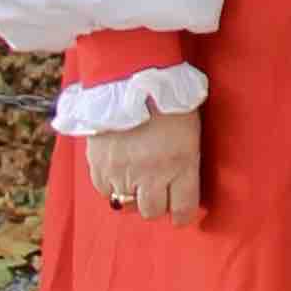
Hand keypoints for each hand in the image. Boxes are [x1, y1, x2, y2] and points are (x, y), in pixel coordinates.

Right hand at [82, 104, 202, 219]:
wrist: (130, 76)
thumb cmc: (168, 99)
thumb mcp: (191, 129)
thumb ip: (186, 161)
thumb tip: (182, 186)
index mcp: (181, 163)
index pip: (183, 209)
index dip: (183, 214)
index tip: (182, 212)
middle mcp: (152, 174)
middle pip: (152, 212)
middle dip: (157, 204)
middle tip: (158, 191)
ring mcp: (122, 172)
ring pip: (127, 204)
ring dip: (133, 195)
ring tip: (137, 179)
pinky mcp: (99, 165)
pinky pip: (105, 191)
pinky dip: (112, 186)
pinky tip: (119, 171)